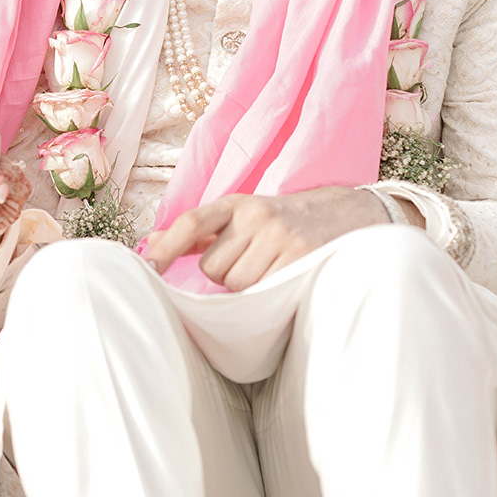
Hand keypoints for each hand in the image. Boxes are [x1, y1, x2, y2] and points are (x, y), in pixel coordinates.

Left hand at [140, 185, 404, 290]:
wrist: (347, 214)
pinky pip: (263, 291)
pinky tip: (283, 278)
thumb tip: (153, 242)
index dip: (167, 247)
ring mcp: (280, 236)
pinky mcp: (300, 257)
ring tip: (270, 270)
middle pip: (212, 267)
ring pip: (236, 283)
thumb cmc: (284, 222)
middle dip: (225, 275)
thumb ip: (202, 231)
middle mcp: (256, 216)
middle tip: (253, 264)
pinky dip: (267, 293)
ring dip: (247, 287)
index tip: (149, 268)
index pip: (193, 222)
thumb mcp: (243, 216)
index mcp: (238, 204)